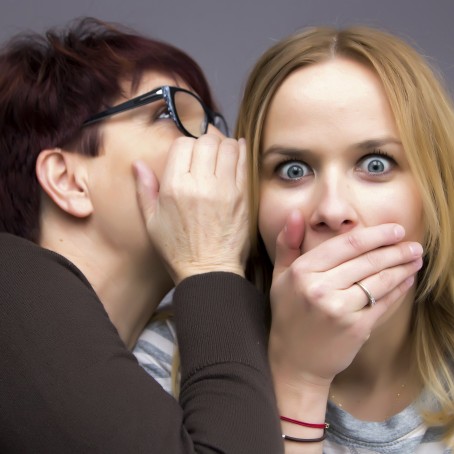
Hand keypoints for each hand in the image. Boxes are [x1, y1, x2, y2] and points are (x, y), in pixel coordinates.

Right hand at [133, 134, 248, 283]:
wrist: (209, 271)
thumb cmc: (178, 249)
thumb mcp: (152, 222)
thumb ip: (145, 189)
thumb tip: (138, 164)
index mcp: (174, 187)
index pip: (183, 144)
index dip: (185, 146)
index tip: (188, 156)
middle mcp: (200, 184)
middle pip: (207, 141)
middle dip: (205, 142)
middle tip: (205, 154)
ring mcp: (224, 189)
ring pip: (228, 146)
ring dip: (224, 146)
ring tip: (220, 156)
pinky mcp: (243, 197)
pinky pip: (245, 162)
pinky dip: (241, 153)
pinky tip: (235, 157)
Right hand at [268, 210, 422, 388]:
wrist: (295, 360)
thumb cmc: (288, 314)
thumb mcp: (280, 276)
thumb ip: (287, 243)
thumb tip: (295, 215)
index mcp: (303, 271)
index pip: (346, 245)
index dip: (375, 235)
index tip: (395, 230)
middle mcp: (320, 288)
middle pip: (368, 261)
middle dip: (396, 250)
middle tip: (414, 245)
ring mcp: (340, 309)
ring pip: (380, 281)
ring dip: (403, 268)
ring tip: (416, 259)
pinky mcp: (357, 328)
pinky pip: (384, 303)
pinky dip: (399, 290)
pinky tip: (407, 281)